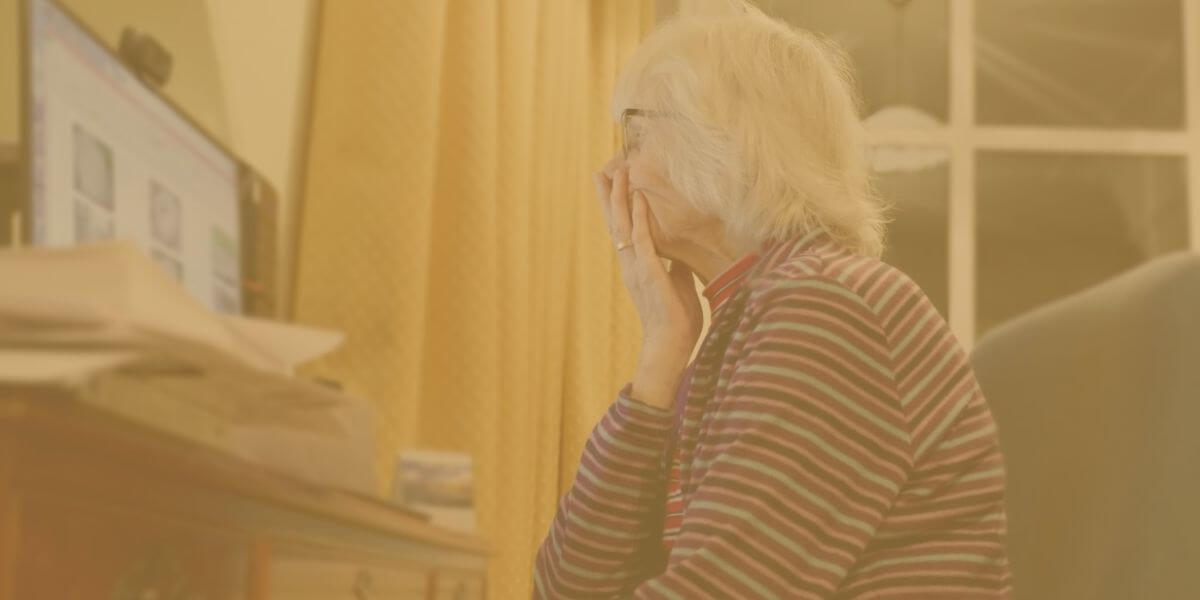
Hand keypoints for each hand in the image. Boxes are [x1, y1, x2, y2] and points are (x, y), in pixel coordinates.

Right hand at [595, 160, 702, 407]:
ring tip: (617, 172)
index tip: (611, 185)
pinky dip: (640, 216)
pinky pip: (642, 238)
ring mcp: (636, 267)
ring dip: (619, 197)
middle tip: (602, 170)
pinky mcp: (648, 271)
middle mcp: (629, 264)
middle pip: (614, 223)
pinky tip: (638, 195)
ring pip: (622, 225)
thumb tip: (678, 254)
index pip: (622, 231)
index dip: (616, 208)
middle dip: (608, 196)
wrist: (671, 345)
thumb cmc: (675, 320)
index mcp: (635, 267)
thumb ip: (673, 267)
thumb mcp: (676, 285)